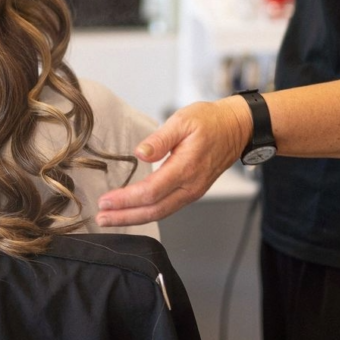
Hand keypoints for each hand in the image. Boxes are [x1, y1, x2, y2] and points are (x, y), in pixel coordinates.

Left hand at [95, 97, 251, 225]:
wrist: (237, 128)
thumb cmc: (210, 121)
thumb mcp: (183, 120)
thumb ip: (160, 139)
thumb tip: (140, 154)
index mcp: (186, 168)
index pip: (150, 192)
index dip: (126, 200)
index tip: (106, 201)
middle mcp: (190, 186)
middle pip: (153, 211)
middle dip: (125, 216)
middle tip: (101, 218)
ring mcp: (192, 191)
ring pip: (161, 213)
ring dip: (134, 218)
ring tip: (112, 218)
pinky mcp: (192, 191)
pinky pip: (167, 208)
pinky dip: (148, 213)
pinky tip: (134, 211)